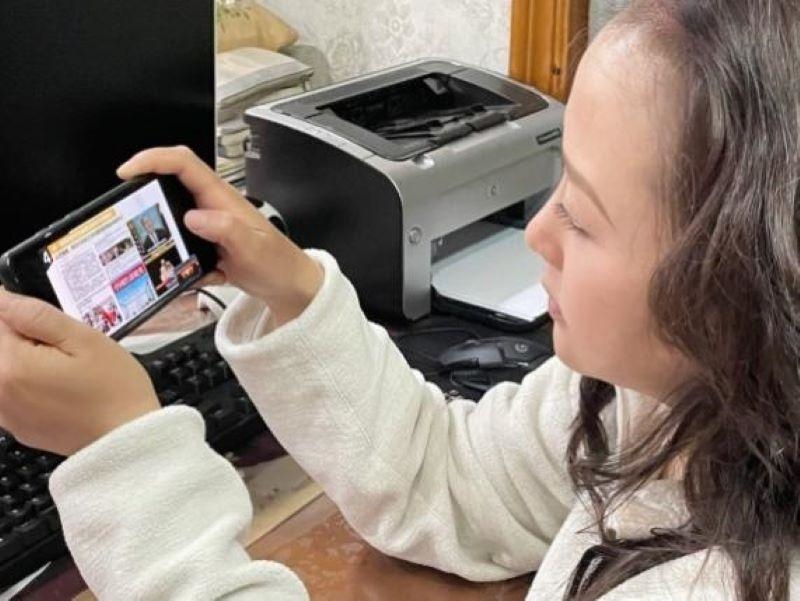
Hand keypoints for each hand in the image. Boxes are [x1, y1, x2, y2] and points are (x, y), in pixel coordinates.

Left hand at [0, 291, 158, 454]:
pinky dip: (28, 384)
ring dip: (27, 361)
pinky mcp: (17, 428)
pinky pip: (10, 394)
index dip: (25, 316)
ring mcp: (6, 414)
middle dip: (25, 340)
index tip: (53, 328)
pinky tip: (60, 389)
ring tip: (65, 371)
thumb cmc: (114, 389)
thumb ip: (35, 315)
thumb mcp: (83, 339)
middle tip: (64, 350)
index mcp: (12, 365)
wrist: (126, 441)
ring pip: (5, 370)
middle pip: (1, 347)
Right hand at [117, 146, 323, 325]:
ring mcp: (209, 226)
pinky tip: (203, 275)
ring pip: (172, 221)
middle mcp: (212, 207)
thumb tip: (194, 217)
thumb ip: (226, 229)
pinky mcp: (207, 245)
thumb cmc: (279, 263)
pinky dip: (185, 264)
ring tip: (173, 259)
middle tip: (135, 221)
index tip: (128, 171)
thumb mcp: (254, 247)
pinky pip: (182, 248)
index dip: (153, 160)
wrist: (289, 286)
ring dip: (167, 241)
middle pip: (170, 187)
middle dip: (149, 201)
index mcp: (222, 198)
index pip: (183, 164)